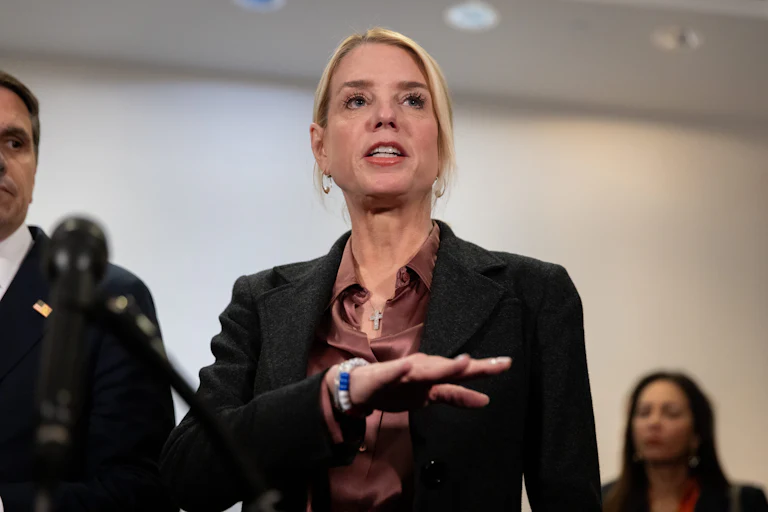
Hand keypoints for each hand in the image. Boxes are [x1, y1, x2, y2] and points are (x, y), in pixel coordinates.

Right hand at [325, 353, 511, 412]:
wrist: (360, 386)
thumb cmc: (398, 387)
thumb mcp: (430, 395)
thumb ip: (456, 396)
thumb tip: (486, 400)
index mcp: (434, 377)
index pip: (462, 375)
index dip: (484, 370)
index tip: (507, 363)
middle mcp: (422, 371)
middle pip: (448, 369)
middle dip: (468, 366)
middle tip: (492, 362)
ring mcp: (402, 373)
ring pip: (424, 370)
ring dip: (442, 366)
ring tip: (463, 363)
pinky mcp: (381, 377)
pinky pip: (392, 374)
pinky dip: (399, 370)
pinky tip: (407, 366)